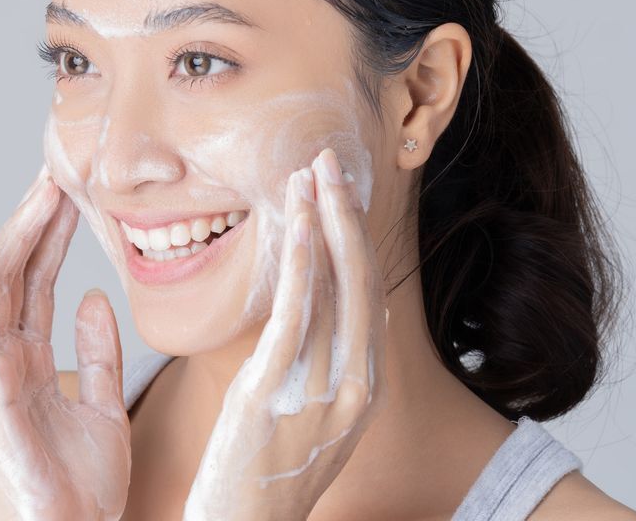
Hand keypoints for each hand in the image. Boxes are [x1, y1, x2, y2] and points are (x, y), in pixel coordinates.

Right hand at [0, 166, 130, 520]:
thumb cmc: (81, 492)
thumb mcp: (104, 408)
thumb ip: (99, 353)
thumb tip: (92, 296)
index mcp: (30, 363)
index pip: (38, 283)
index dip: (52, 236)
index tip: (72, 192)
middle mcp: (3, 361)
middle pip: (14, 274)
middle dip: (34, 220)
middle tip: (58, 170)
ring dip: (13, 232)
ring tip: (39, 187)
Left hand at [183, 148, 387, 520]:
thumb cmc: (266, 475)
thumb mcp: (313, 418)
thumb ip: (327, 366)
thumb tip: (337, 317)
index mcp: (363, 389)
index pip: (369, 297)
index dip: (356, 239)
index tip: (340, 194)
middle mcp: (355, 386)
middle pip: (361, 281)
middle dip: (346, 215)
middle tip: (329, 160)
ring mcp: (322, 389)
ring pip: (333, 287)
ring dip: (322, 221)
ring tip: (310, 171)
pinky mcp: (276, 389)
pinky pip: (295, 312)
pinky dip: (299, 260)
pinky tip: (294, 221)